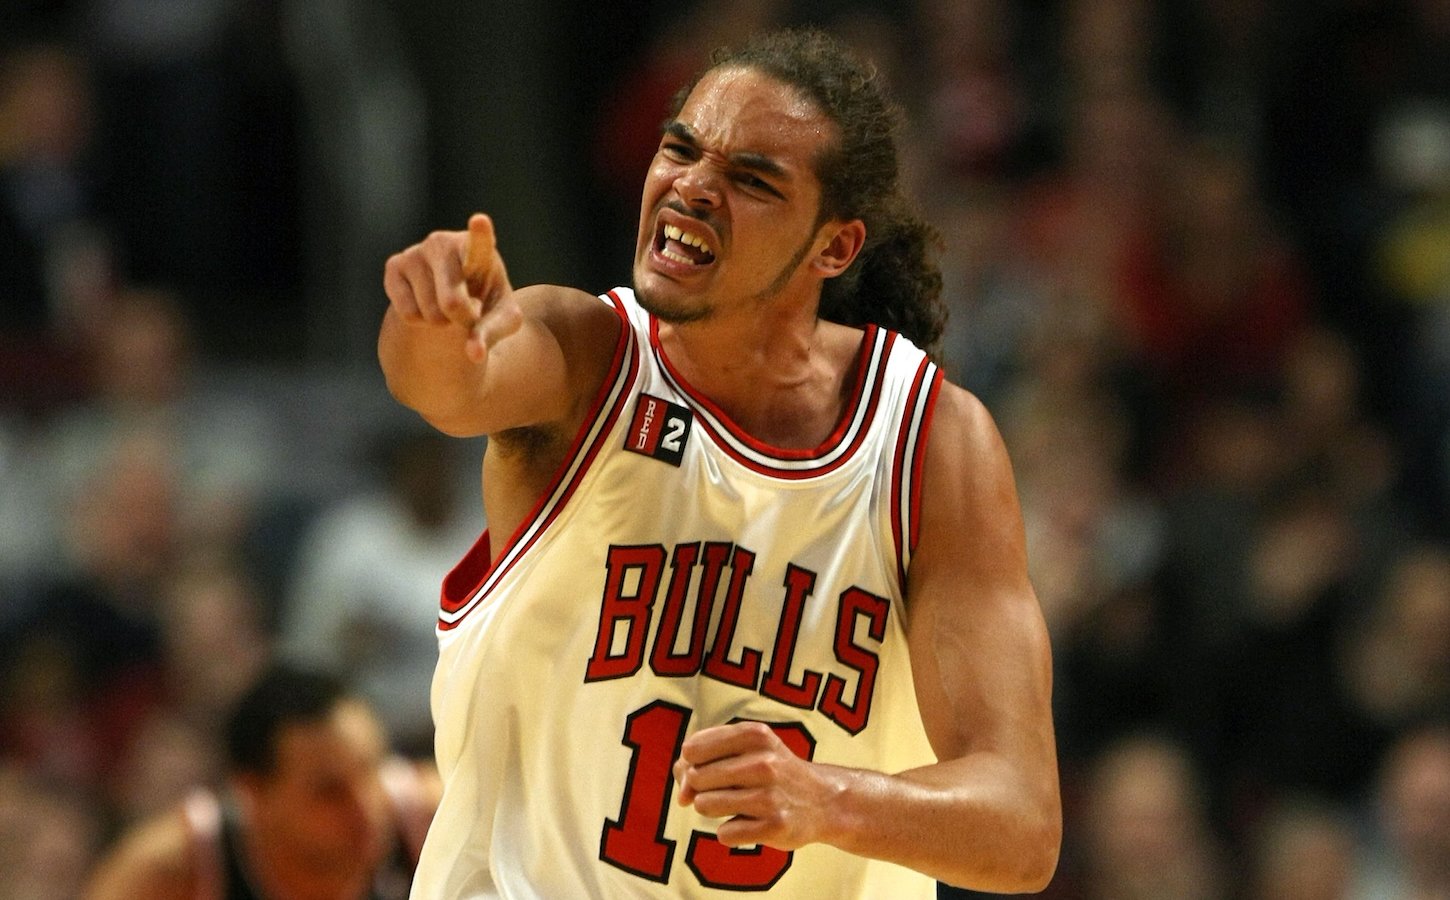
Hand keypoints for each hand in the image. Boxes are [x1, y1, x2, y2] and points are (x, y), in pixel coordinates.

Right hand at [383, 213, 522, 361]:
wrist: (454, 299)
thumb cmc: (485, 303)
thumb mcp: (501, 320)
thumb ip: (492, 334)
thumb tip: (474, 354)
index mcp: (478, 251)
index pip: (480, 245)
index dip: (480, 235)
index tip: (480, 221)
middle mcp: (444, 243)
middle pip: (452, 303)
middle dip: (462, 320)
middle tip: (468, 313)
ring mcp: (416, 252)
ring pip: (429, 312)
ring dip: (441, 322)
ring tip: (445, 305)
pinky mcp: (394, 266)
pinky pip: (407, 312)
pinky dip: (419, 320)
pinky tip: (424, 303)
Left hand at [672, 721, 841, 850]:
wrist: (822, 801)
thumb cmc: (771, 772)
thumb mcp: (746, 750)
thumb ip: (702, 761)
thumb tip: (681, 795)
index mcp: (755, 735)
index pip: (692, 749)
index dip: (691, 763)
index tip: (707, 768)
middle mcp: (763, 762)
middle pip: (695, 778)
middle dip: (701, 787)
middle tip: (728, 788)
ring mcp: (769, 796)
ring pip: (705, 805)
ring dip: (713, 809)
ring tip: (738, 805)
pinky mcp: (774, 827)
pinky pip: (724, 834)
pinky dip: (731, 832)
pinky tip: (751, 823)